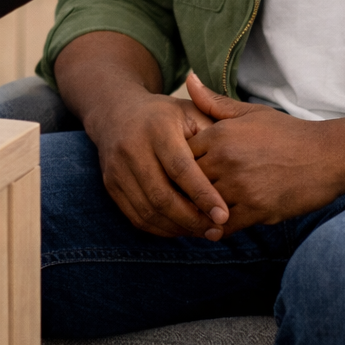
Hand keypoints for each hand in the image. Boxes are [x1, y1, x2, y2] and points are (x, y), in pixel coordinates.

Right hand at [87, 86, 229, 238]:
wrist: (117, 113)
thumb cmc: (166, 116)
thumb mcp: (191, 112)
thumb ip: (213, 135)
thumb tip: (234, 169)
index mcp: (156, 127)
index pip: (181, 168)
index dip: (203, 194)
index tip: (223, 215)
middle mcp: (131, 147)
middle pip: (162, 196)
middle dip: (192, 219)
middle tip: (216, 230)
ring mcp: (117, 168)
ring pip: (148, 211)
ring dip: (178, 228)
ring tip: (203, 231)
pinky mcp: (110, 185)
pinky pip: (136, 216)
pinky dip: (161, 228)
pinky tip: (181, 228)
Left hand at [185, 72, 344, 231]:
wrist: (329, 156)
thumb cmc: (288, 133)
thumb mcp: (251, 113)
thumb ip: (215, 103)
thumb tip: (188, 79)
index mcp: (220, 134)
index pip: (180, 155)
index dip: (177, 166)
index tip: (177, 174)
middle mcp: (226, 159)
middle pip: (187, 182)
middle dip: (183, 191)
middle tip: (177, 199)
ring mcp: (241, 186)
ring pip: (203, 205)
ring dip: (198, 212)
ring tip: (193, 216)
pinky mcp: (257, 210)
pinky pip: (224, 225)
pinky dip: (217, 228)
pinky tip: (216, 227)